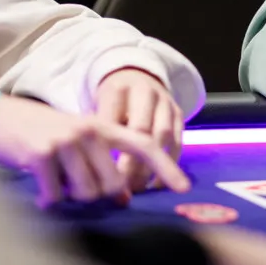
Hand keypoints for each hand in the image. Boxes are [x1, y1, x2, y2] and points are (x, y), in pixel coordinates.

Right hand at [0, 95, 189, 206]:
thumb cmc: (45, 136)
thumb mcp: (80, 143)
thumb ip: (104, 165)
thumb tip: (124, 199)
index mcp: (104, 126)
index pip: (145, 146)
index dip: (166, 167)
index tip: (183, 188)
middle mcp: (90, 131)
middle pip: (113, 183)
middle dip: (99, 196)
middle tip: (77, 186)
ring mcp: (66, 141)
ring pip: (86, 193)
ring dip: (72, 197)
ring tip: (58, 181)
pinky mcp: (41, 154)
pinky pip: (57, 195)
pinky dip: (49, 200)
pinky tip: (41, 192)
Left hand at [95, 68, 182, 191]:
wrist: (137, 77)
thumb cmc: (110, 103)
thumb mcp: (95, 109)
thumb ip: (93, 135)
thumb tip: (86, 174)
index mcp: (118, 89)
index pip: (112, 120)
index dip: (106, 148)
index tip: (98, 174)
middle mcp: (145, 92)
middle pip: (141, 127)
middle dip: (131, 161)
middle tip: (120, 187)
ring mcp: (165, 102)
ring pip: (163, 135)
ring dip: (151, 165)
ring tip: (137, 187)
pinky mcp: (179, 113)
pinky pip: (178, 141)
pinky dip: (169, 164)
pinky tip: (155, 183)